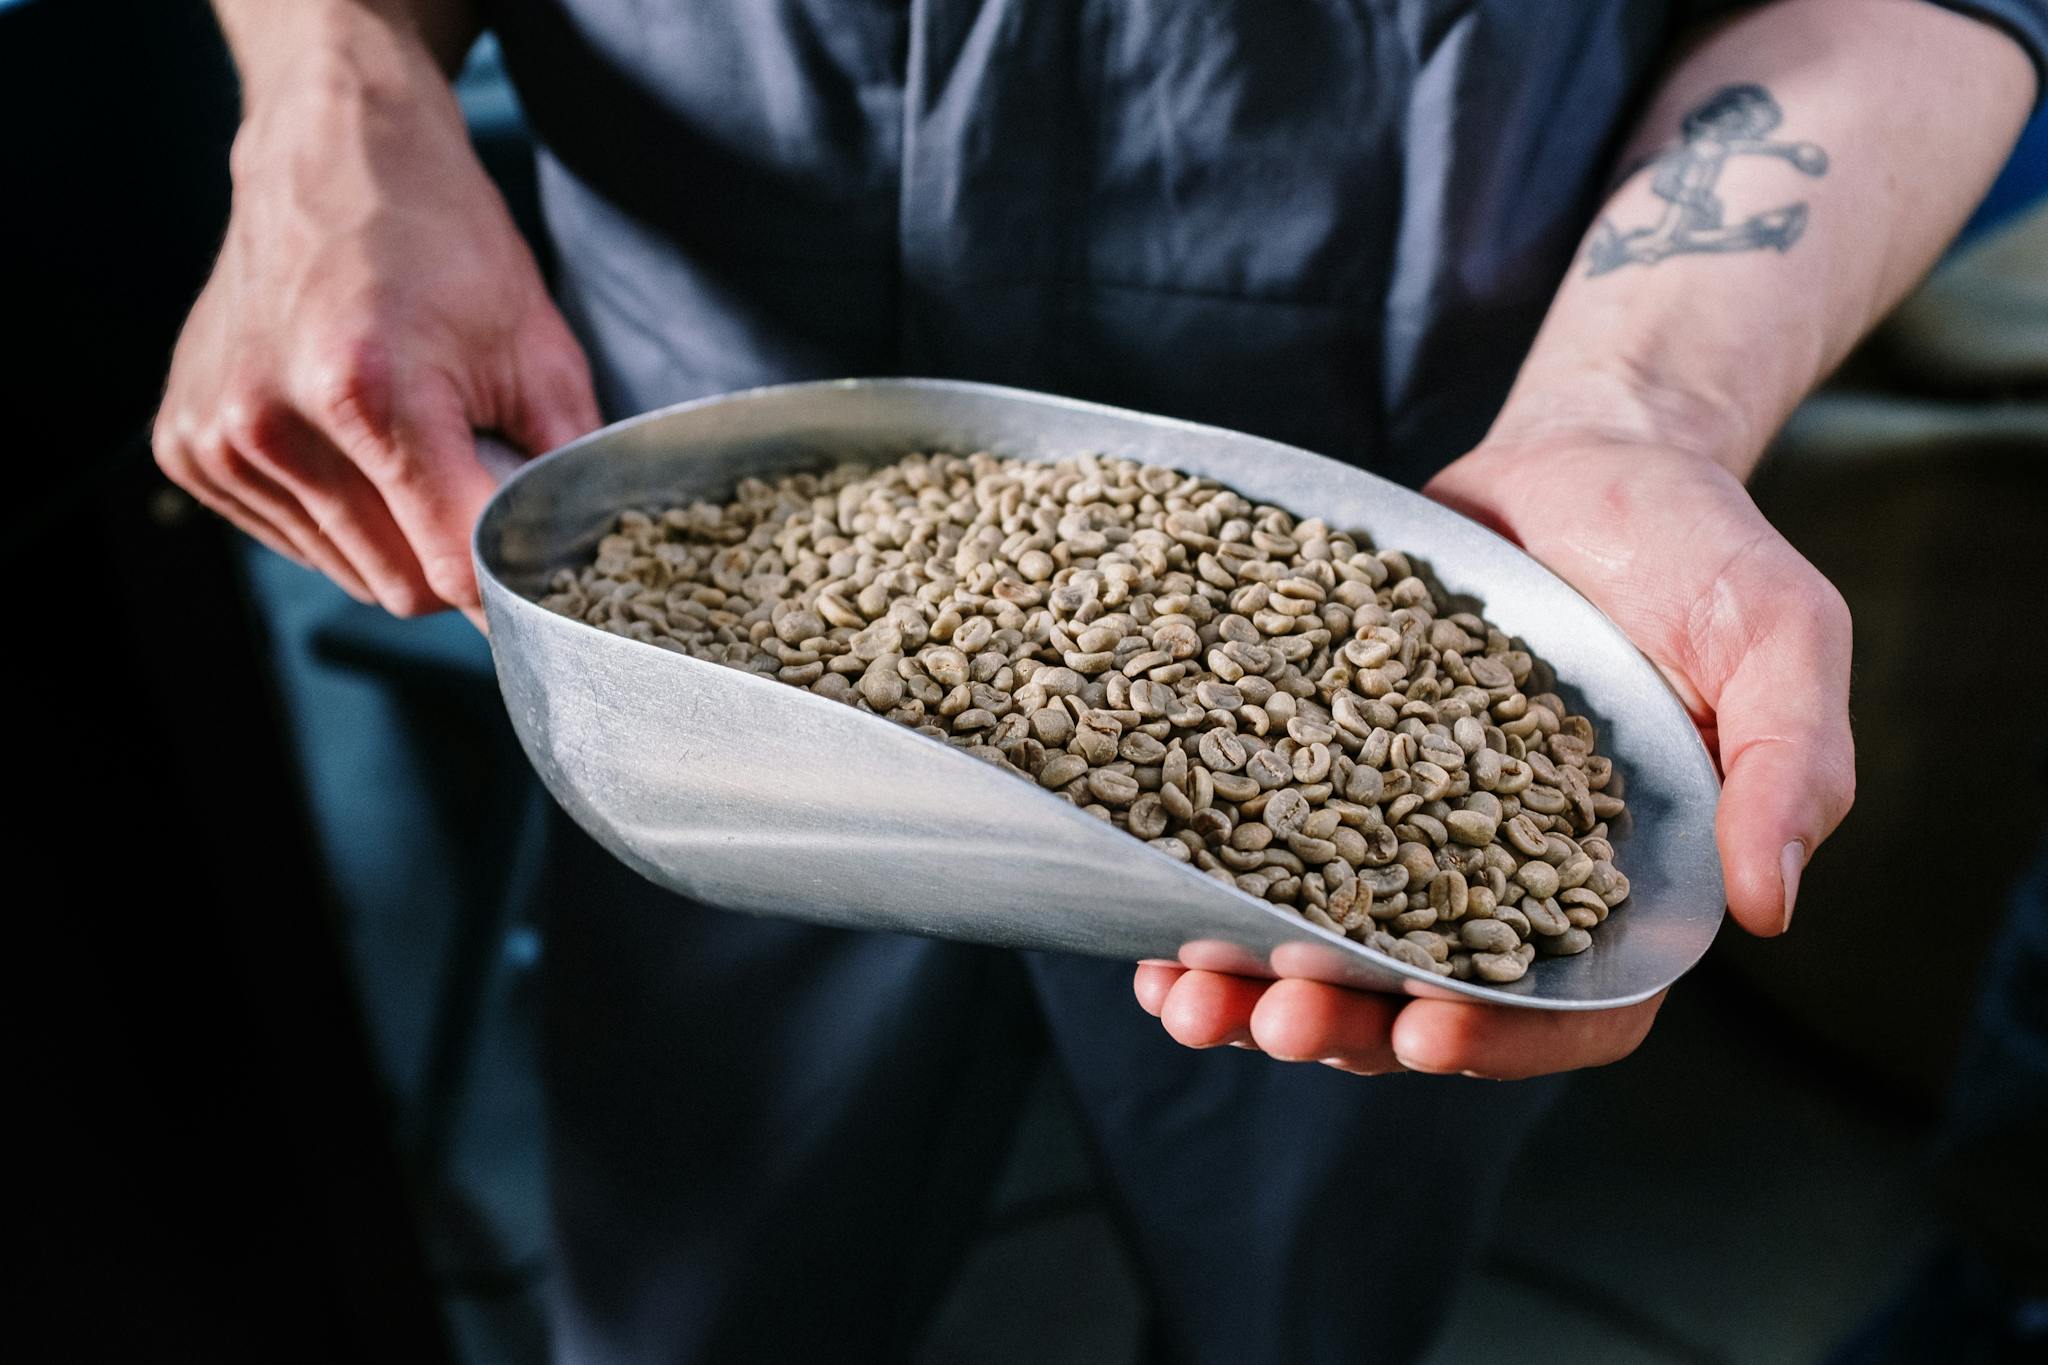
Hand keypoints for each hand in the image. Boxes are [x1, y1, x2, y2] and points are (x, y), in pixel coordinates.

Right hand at [153, 46, 598, 617]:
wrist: (331, 157)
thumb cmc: (444, 243)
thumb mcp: (538, 349)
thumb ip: (562, 470)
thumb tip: (576, 566)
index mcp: (366, 394)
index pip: (451, 567)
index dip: (506, 584)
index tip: (536, 577)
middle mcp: (272, 424)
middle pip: (399, 585)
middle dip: (452, 553)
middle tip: (471, 478)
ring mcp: (218, 439)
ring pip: (347, 571)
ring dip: (394, 534)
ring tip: (406, 441)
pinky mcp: (185, 446)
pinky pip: (294, 540)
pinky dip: (337, 514)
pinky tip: (347, 440)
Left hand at [1132, 433, 1853, 1077]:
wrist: (1588, 455)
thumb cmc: (1699, 548)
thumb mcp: (1777, 636)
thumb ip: (1787, 764)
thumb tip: (1768, 908)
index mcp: (1622, 885)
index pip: (1572, 1009)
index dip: (1502, 1039)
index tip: (1425, 1030)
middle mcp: (1505, 878)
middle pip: (1422, 997)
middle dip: (1342, 1023)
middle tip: (1274, 1016)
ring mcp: (1407, 828)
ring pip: (1328, 944)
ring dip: (1254, 984)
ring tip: (1184, 994)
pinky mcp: (1333, 764)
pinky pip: (1267, 847)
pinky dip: (1207, 891)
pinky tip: (1145, 920)